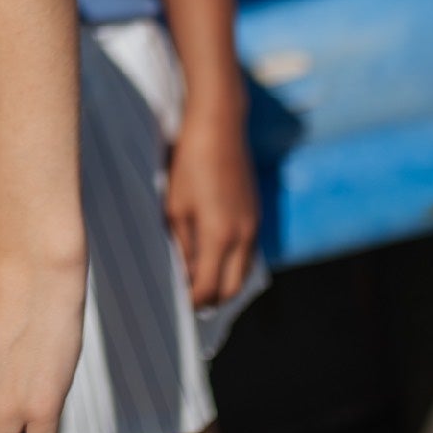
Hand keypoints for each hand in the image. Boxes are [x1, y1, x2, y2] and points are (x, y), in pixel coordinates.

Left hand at [166, 98, 258, 307]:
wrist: (219, 127)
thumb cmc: (189, 164)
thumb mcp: (175, 207)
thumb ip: (182, 244)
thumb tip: (184, 273)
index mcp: (220, 237)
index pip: (208, 288)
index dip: (192, 301)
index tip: (176, 305)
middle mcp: (243, 236)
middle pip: (232, 288)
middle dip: (211, 299)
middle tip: (188, 301)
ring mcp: (254, 225)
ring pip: (243, 271)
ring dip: (224, 283)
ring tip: (199, 282)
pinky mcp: (256, 213)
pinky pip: (248, 253)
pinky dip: (232, 264)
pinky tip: (213, 257)